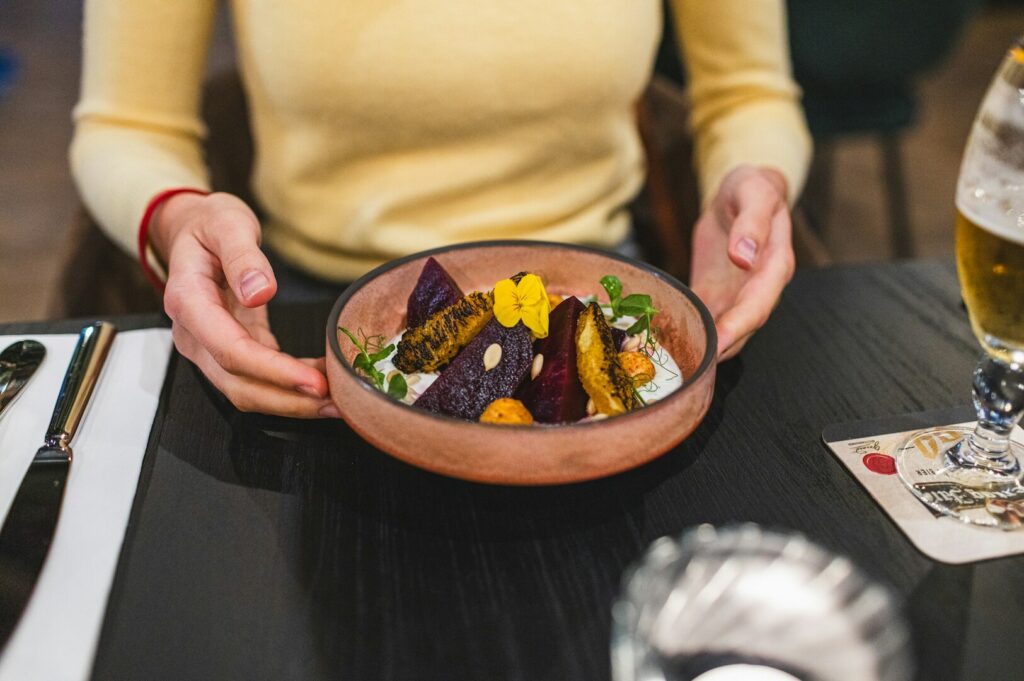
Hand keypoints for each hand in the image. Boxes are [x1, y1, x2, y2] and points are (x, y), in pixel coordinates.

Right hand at [150, 192, 336, 417]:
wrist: (192, 229)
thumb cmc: (209, 224)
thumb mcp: (227, 222)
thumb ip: (243, 255)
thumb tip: (259, 291)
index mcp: (188, 302)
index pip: (230, 351)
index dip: (273, 371)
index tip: (313, 381)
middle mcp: (193, 334)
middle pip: (238, 384)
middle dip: (288, 400)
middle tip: (336, 402)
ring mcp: (208, 346)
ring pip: (246, 391)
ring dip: (291, 402)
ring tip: (336, 401)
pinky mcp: (230, 349)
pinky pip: (258, 378)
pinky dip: (289, 386)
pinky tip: (322, 381)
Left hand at [689, 165, 794, 360]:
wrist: (741, 191)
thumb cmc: (752, 189)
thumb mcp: (754, 193)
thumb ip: (752, 223)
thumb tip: (744, 255)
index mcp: (774, 264)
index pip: (760, 302)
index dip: (741, 324)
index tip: (721, 340)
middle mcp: (759, 286)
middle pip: (744, 324)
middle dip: (723, 345)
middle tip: (697, 362)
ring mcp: (738, 294)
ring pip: (727, 329)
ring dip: (708, 345)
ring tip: (683, 360)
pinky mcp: (716, 294)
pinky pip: (706, 317)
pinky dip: (692, 330)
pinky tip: (671, 341)